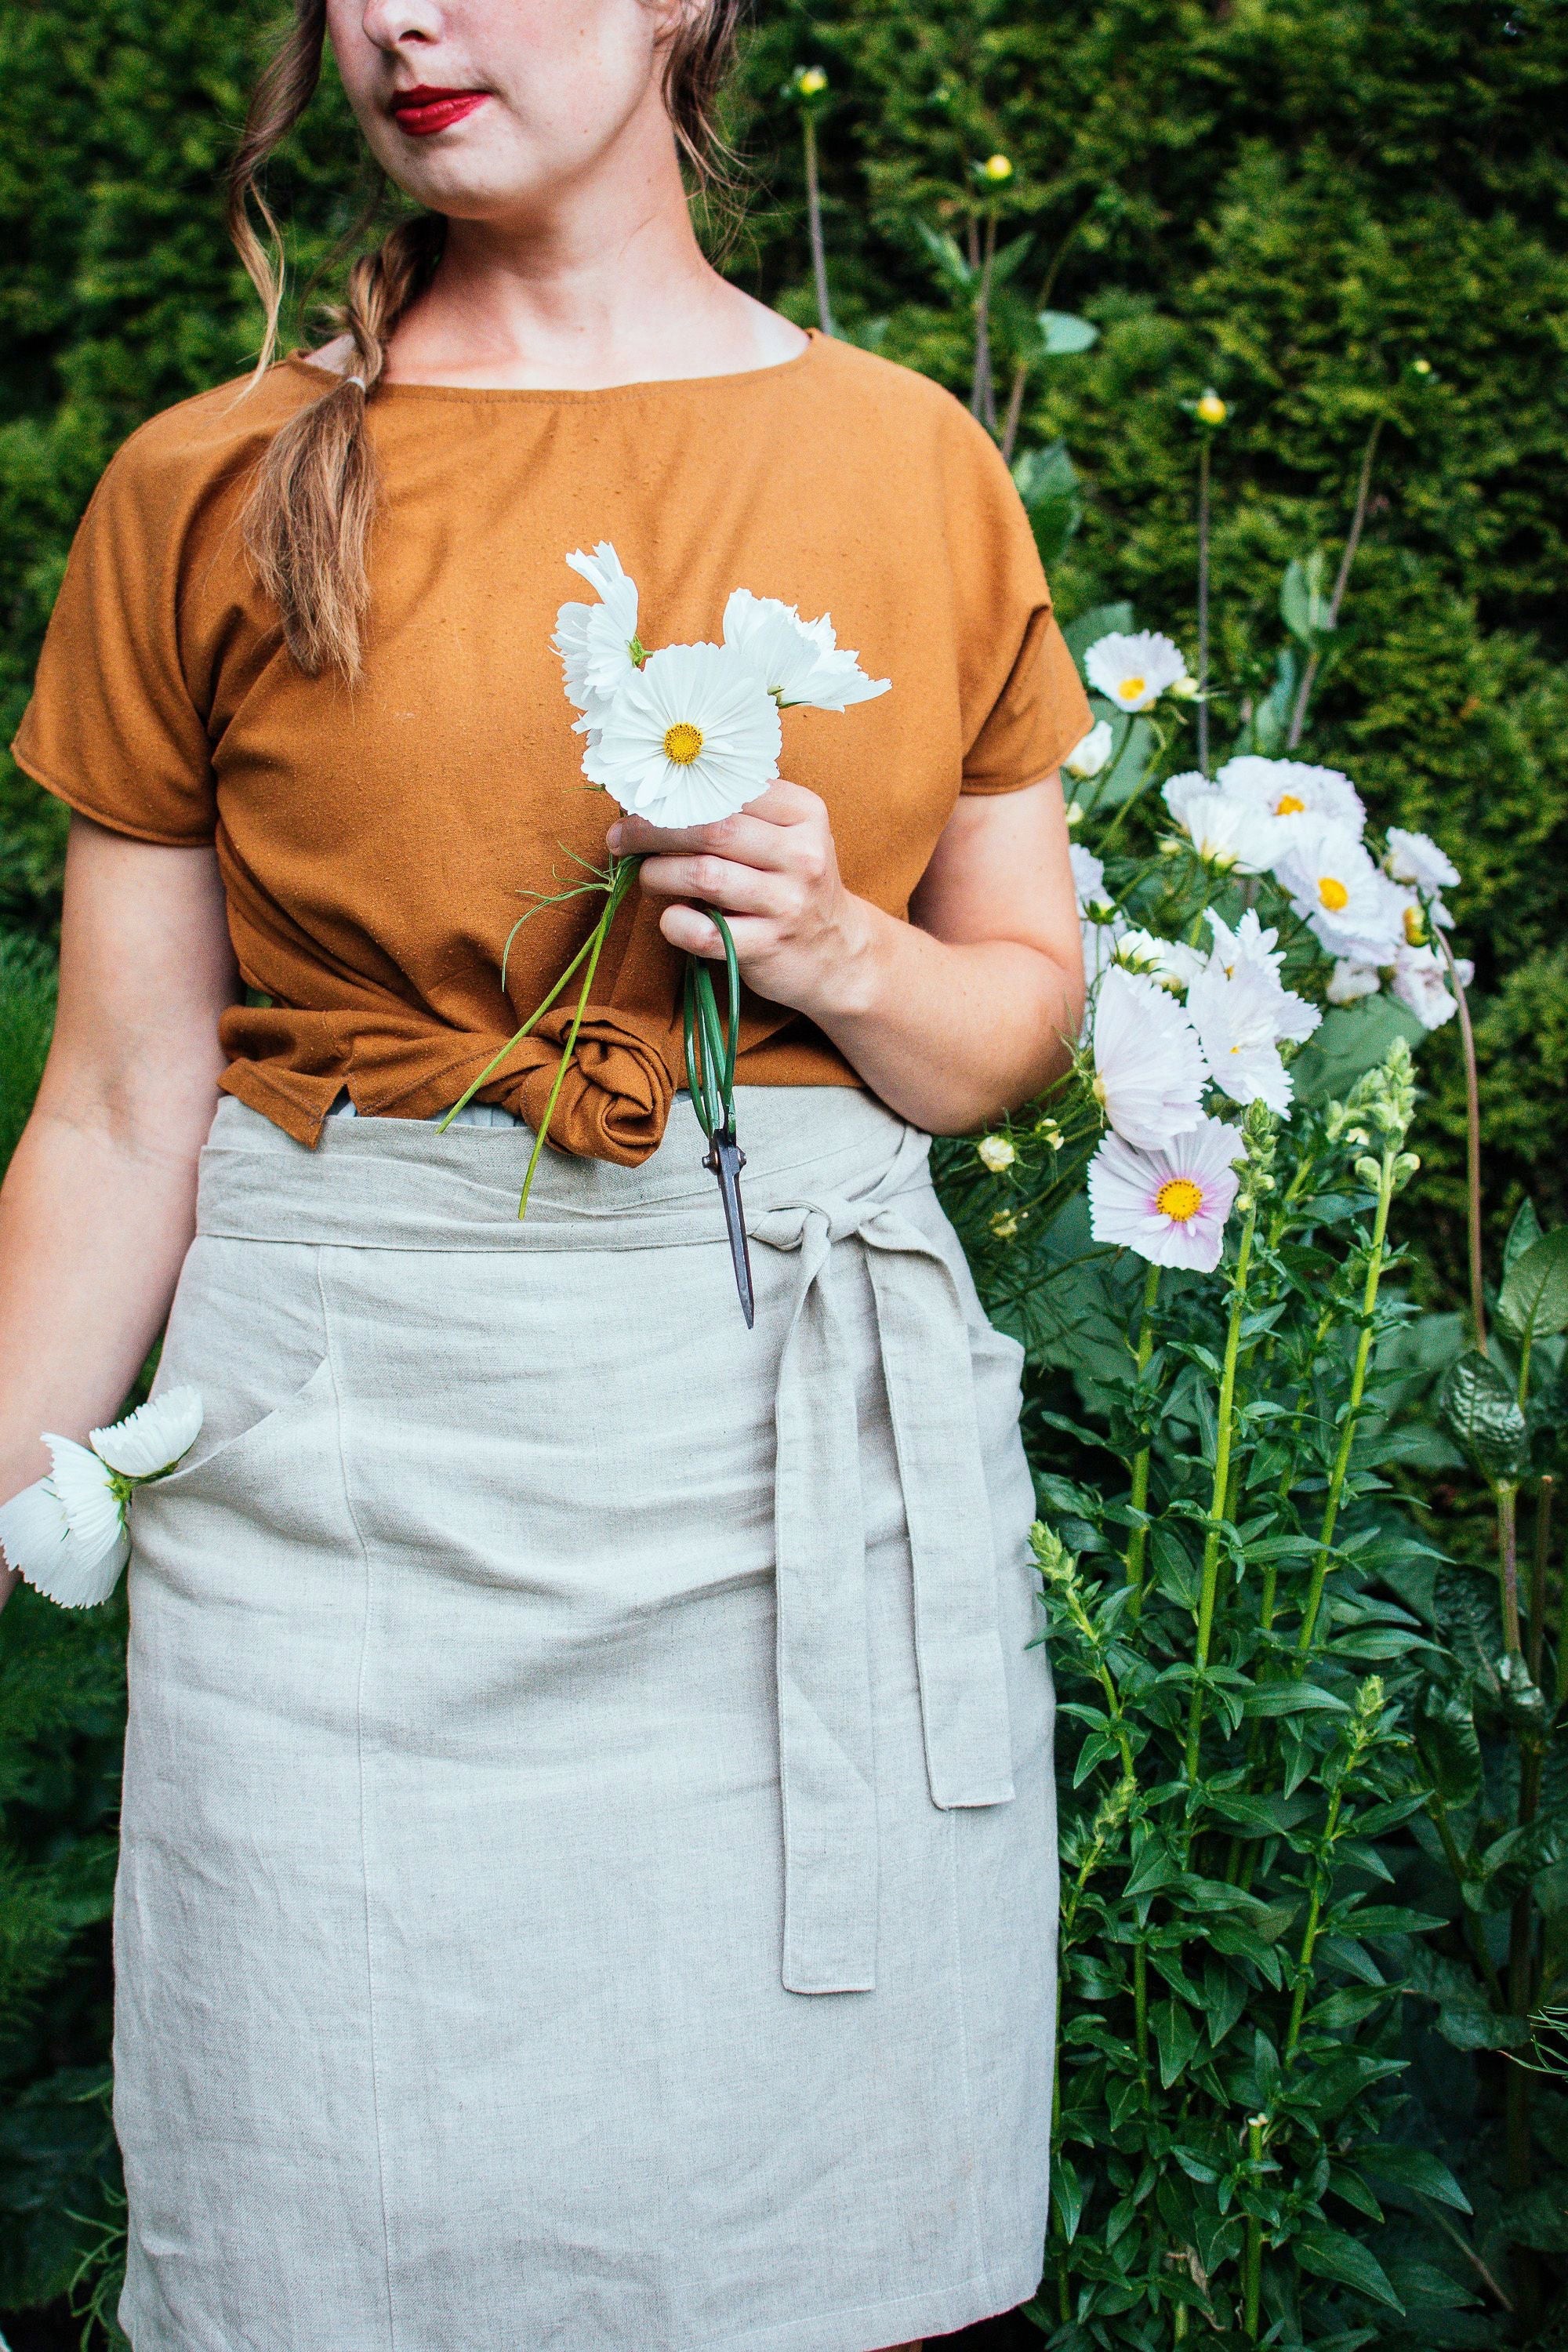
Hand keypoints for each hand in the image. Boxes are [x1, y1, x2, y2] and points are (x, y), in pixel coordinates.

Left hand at [608, 782, 877, 1021]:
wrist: (837, 954)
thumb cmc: (793, 886)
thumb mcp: (787, 836)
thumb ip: (739, 812)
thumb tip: (656, 796)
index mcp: (804, 814)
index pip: (729, 787)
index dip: (675, 793)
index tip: (641, 801)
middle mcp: (802, 855)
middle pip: (711, 828)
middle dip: (652, 831)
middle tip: (621, 838)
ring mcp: (788, 903)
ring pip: (703, 875)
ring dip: (657, 875)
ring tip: (646, 877)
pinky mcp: (769, 946)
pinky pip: (704, 932)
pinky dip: (674, 923)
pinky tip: (672, 919)